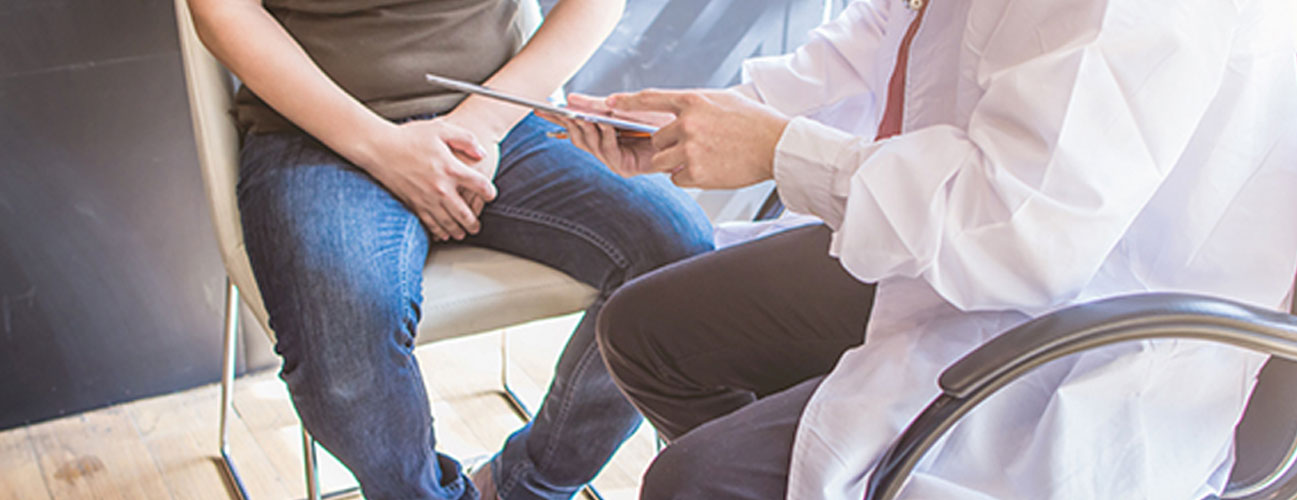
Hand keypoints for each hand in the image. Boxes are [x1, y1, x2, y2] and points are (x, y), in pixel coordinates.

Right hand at [357, 118, 497, 240]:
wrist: (379, 148)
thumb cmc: (410, 137)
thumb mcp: (442, 129)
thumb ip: (466, 140)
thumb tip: (481, 154)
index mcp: (452, 169)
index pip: (480, 186)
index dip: (490, 192)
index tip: (490, 195)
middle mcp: (442, 188)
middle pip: (465, 213)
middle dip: (474, 222)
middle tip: (477, 226)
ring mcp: (427, 199)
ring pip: (448, 223)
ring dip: (458, 230)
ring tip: (463, 234)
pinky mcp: (413, 204)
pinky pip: (430, 224)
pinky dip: (438, 232)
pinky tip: (443, 234)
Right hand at [538, 93, 673, 176]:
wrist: (685, 129)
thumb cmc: (657, 117)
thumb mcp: (623, 106)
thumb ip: (597, 105)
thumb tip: (570, 100)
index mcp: (602, 132)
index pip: (573, 127)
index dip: (556, 120)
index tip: (539, 110)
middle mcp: (606, 147)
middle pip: (577, 137)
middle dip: (568, 124)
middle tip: (561, 111)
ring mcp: (614, 159)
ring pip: (590, 145)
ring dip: (586, 129)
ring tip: (582, 116)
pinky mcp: (626, 168)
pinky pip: (609, 152)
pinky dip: (606, 137)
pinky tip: (606, 125)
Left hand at [609, 88, 789, 188]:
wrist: (777, 147)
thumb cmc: (754, 123)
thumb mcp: (722, 100)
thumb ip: (694, 106)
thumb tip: (673, 115)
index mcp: (692, 101)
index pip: (649, 99)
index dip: (626, 102)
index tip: (608, 103)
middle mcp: (687, 124)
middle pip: (656, 141)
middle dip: (668, 147)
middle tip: (694, 147)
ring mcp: (690, 150)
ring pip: (662, 163)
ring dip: (677, 164)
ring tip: (706, 158)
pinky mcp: (696, 172)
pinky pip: (677, 179)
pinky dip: (690, 178)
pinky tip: (713, 168)